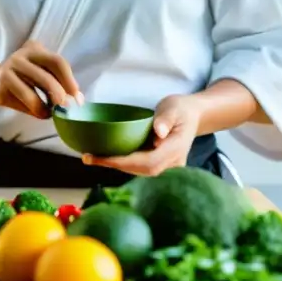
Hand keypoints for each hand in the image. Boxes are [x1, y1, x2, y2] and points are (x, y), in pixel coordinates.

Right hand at [0, 40, 83, 118]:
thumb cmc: (22, 85)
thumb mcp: (40, 81)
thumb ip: (57, 86)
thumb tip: (77, 100)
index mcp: (37, 49)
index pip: (58, 61)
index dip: (70, 80)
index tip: (77, 98)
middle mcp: (25, 52)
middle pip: (52, 65)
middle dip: (63, 88)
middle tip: (68, 106)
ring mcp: (12, 63)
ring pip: (40, 81)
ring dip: (50, 101)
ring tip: (52, 113)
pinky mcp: (3, 78)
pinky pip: (26, 94)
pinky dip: (37, 107)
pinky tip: (40, 113)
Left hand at [83, 95, 199, 175]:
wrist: (192, 116)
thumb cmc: (181, 109)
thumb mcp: (174, 108)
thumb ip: (166, 118)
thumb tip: (159, 132)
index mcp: (176, 149)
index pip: (148, 161)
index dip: (124, 162)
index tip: (102, 158)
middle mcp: (173, 163)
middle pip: (142, 171)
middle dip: (115, 165)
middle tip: (89, 158)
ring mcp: (168, 167)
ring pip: (140, 172)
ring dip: (117, 166)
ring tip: (93, 158)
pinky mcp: (161, 166)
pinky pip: (141, 168)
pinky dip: (123, 164)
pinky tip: (107, 157)